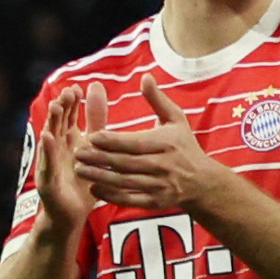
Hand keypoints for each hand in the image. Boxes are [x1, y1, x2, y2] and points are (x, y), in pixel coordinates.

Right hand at [28, 87, 101, 235]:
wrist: (72, 215)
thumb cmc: (82, 179)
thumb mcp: (92, 145)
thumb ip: (94, 118)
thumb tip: (96, 86)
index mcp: (67, 140)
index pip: (67, 116)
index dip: (71, 102)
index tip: (77, 88)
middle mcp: (56, 149)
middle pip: (57, 124)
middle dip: (61, 107)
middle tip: (67, 92)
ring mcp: (49, 164)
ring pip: (49, 140)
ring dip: (51, 122)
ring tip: (55, 107)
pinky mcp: (47, 181)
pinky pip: (48, 164)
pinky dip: (48, 151)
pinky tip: (48, 137)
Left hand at [73, 76, 224, 217]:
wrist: (202, 181)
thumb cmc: (184, 145)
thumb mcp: (176, 119)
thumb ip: (157, 99)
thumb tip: (145, 77)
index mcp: (165, 143)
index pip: (134, 142)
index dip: (112, 141)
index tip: (91, 136)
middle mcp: (163, 165)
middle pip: (125, 163)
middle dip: (99, 158)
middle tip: (77, 153)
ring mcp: (159, 185)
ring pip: (124, 182)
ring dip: (100, 177)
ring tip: (79, 170)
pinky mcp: (155, 202)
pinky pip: (130, 200)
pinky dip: (111, 196)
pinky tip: (94, 189)